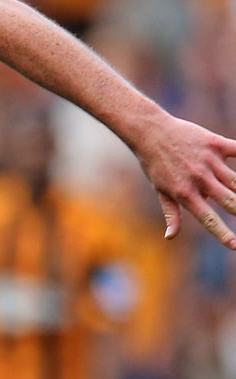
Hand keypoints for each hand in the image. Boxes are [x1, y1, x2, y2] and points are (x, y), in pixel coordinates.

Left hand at [131, 110, 235, 248]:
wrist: (151, 133)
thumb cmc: (155, 165)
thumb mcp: (160, 191)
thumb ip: (171, 214)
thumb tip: (170, 236)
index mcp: (185, 194)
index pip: (208, 218)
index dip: (222, 233)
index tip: (235, 245)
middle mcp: (199, 179)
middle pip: (230, 201)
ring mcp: (209, 161)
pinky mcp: (216, 144)